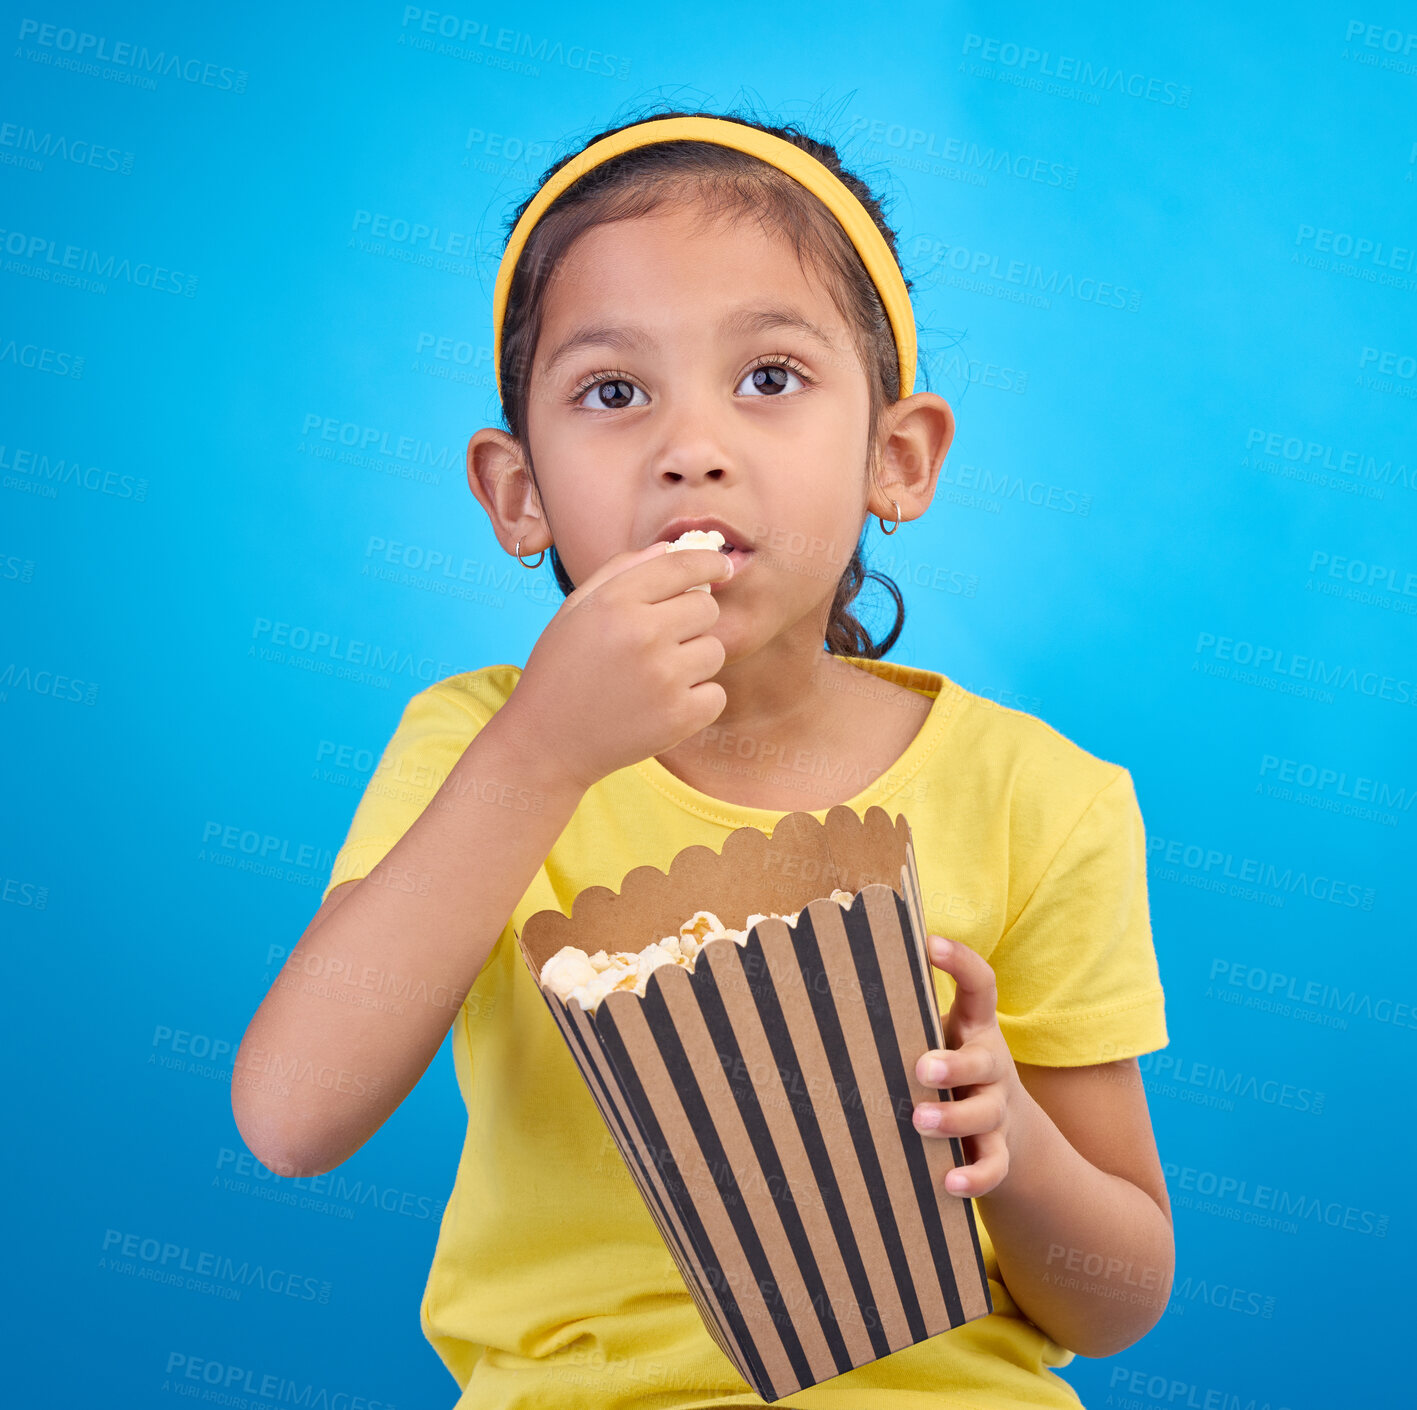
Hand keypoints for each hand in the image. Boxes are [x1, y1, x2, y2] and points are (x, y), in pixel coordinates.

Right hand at [505, 541, 734, 792]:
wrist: (545, 743)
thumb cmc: (560, 672)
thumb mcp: (575, 610)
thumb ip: (620, 572)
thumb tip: (669, 547)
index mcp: (615, 602)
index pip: (682, 566)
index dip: (710, 562)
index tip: (722, 567)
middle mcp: (642, 634)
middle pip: (706, 609)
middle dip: (692, 621)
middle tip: (664, 641)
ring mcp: (664, 678)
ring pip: (714, 651)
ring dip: (694, 662)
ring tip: (656, 678)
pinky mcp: (679, 717)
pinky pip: (716, 694)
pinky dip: (697, 701)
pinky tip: (663, 705)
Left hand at [912, 934, 1028, 1198]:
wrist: (1011, 1132)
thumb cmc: (948, 1071)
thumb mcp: (936, 1036)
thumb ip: (901, 1017)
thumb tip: (826, 987)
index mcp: (974, 1027)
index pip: (980, 984)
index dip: (960, 961)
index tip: (929, 942)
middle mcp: (991, 1064)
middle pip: (983, 1061)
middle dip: (954, 1065)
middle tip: (921, 1068)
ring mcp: (998, 1108)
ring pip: (985, 1113)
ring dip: (953, 1118)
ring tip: (919, 1120)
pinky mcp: (999, 1149)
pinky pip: (994, 1165)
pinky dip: (975, 1176)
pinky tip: (949, 1183)